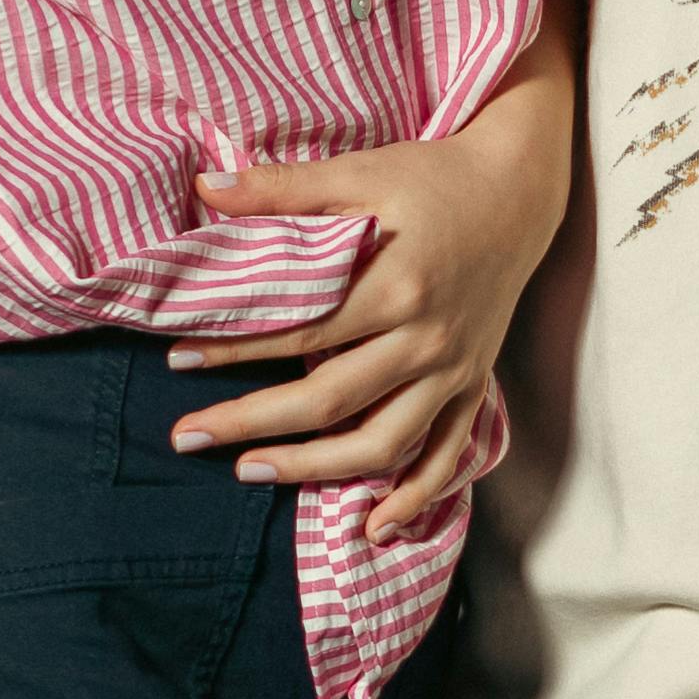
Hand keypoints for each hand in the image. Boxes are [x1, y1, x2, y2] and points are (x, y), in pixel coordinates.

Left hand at [171, 0, 577, 536]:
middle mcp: (429, 339)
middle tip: (187, 436)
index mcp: (398, 286)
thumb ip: (284, 188)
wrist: (520, 189)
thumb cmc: (433, 177)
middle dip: (253, 423)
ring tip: (251, 472)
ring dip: (315, 469)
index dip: (235, 352)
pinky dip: (414, 496)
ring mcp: (455, 369)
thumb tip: (205, 186)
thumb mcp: (361, 171)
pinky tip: (373, 528)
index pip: (301, 334)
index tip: (178, 361)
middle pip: (331, 401)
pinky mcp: (473, 384)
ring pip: (384, 442)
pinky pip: (447, 455)